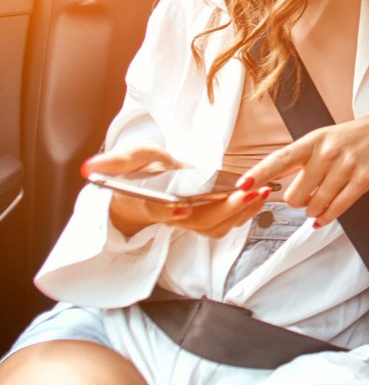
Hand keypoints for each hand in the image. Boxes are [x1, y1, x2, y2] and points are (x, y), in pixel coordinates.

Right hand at [83, 144, 271, 238]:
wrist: (151, 185)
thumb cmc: (141, 171)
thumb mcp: (130, 157)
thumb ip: (117, 161)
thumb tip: (89, 167)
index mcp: (148, 201)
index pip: (154, 209)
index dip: (166, 211)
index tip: (181, 206)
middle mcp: (170, 215)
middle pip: (196, 222)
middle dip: (223, 209)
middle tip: (246, 193)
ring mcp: (190, 220)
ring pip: (215, 227)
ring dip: (240, 212)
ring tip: (262, 192)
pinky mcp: (205, 219)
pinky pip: (226, 224)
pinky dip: (246, 212)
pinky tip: (262, 196)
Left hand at [237, 102, 368, 227]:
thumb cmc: (356, 136)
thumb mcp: (326, 137)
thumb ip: (303, 158)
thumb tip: (279, 183)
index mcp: (314, 139)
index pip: (280, 158)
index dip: (259, 173)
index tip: (242, 185)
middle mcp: (327, 152)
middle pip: (296, 193)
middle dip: (297, 201)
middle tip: (305, 196)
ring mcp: (346, 166)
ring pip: (316, 204)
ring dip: (314, 210)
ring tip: (318, 204)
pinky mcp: (364, 179)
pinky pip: (338, 207)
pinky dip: (327, 217)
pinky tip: (324, 217)